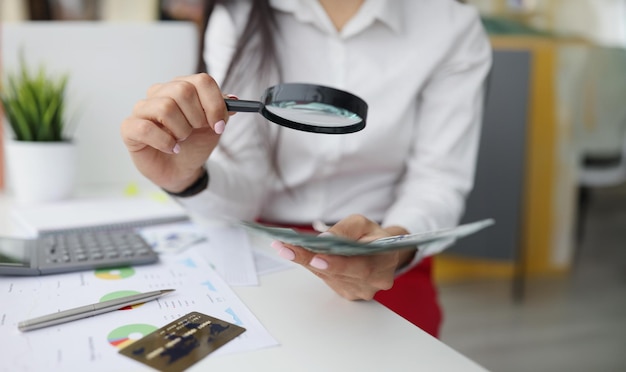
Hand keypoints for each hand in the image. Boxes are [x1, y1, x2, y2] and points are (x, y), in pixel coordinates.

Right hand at [120, 73, 231, 191]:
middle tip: (196, 131)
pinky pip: (146, 128)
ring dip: (181, 130)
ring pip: (165, 107)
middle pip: (183, 91)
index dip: (215, 104)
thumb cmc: (194, 145)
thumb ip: (222, 110)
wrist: (181, 170)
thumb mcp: (214, 127)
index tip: (219, 125)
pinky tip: (172, 148)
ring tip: (181, 140)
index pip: (201, 81)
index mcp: (181, 87)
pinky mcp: (129, 128)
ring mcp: (142, 109)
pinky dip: (165, 142)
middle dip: (197, 117)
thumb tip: (232, 99)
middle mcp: (159, 93)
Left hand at [272, 214, 415, 299]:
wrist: (382, 251)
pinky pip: (325, 279)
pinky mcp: (347, 292)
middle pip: (338, 273)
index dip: (337, 264)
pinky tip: (294, 254)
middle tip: (286, 248)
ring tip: (283, 247)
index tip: (315, 259)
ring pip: (327, 276)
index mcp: (384, 262)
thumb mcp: (362, 223)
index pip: (361, 267)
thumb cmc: (372, 235)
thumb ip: (346, 229)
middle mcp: (374, 281)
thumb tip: (324, 239)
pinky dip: (310, 266)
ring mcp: (360, 291)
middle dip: (309, 260)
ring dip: (304, 261)